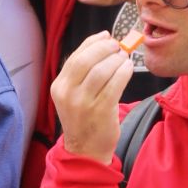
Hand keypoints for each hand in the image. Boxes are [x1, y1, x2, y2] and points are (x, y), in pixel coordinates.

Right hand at [50, 31, 133, 164]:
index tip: (106, 36)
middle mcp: (68, 93)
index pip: (75, 56)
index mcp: (59, 86)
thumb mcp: (73, 94)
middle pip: (87, 60)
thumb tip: (103, 40)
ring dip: (117, 59)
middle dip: (105, 48)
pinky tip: (128, 68)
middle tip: (118, 46)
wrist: (85, 150)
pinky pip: (115, 84)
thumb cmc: (83, 119)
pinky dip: (124, 72)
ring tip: (124, 58)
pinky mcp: (101, 110)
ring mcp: (83, 103)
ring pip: (102, 70)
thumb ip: (83, 71)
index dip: (93, 42)